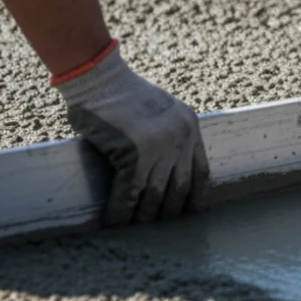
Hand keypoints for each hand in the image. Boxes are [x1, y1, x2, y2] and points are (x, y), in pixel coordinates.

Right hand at [57, 45, 209, 224]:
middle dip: (169, 210)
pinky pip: (130, 192)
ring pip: (157, 194)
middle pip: (181, 187)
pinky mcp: (135, 153)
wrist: (98, 76)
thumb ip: (165, 135)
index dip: (194, 196)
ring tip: (133, 225)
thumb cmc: (119, 93)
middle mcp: (181, 137)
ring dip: (144, 214)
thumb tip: (160, 168)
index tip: (188, 211)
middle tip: (155, 223)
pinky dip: (121, 210)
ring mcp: (160, 146)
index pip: (202, 171)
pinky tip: (113, 220)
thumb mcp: (157, 111)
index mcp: (190, 126)